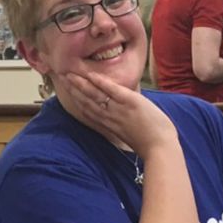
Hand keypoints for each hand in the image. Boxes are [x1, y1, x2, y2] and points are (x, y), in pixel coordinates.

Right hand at [60, 71, 177, 156]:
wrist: (160, 149)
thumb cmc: (150, 145)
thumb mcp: (131, 135)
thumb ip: (122, 125)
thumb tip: (121, 119)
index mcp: (110, 126)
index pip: (89, 112)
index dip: (77, 101)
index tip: (68, 92)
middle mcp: (110, 118)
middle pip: (87, 102)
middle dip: (73, 89)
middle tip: (62, 77)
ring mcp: (119, 110)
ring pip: (95, 95)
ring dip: (81, 84)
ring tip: (70, 74)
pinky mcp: (130, 102)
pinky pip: (112, 90)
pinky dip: (100, 82)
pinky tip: (90, 75)